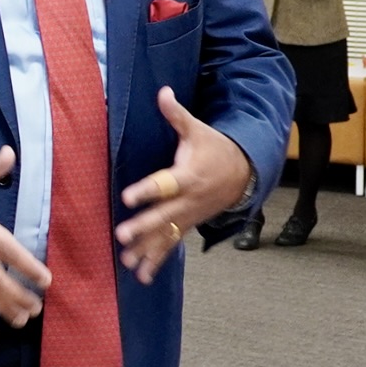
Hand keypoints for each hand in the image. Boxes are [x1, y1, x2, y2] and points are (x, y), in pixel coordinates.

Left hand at [115, 89, 258, 284]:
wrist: (244, 173)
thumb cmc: (215, 148)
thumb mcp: (199, 129)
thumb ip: (176, 115)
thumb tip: (162, 90)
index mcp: (188, 175)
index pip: (165, 184)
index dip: (146, 190)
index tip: (127, 198)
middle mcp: (188, 200)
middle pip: (164, 215)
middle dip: (143, 227)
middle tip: (121, 235)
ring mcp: (189, 216)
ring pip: (166, 235)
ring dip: (147, 250)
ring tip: (127, 262)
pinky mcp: (188, 225)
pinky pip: (172, 245)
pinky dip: (157, 261)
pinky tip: (141, 276)